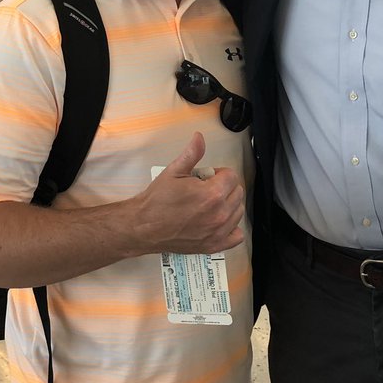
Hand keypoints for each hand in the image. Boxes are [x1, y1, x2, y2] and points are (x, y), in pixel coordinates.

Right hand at [130, 132, 244, 255]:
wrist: (144, 227)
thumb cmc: (157, 201)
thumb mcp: (174, 171)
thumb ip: (192, 153)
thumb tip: (200, 137)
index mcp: (212, 194)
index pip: (231, 176)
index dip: (219, 173)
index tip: (207, 177)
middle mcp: (219, 214)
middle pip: (237, 192)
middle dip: (224, 187)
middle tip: (206, 189)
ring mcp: (218, 232)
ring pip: (238, 212)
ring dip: (228, 205)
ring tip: (209, 204)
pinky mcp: (214, 245)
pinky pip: (237, 236)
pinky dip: (231, 228)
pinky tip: (217, 221)